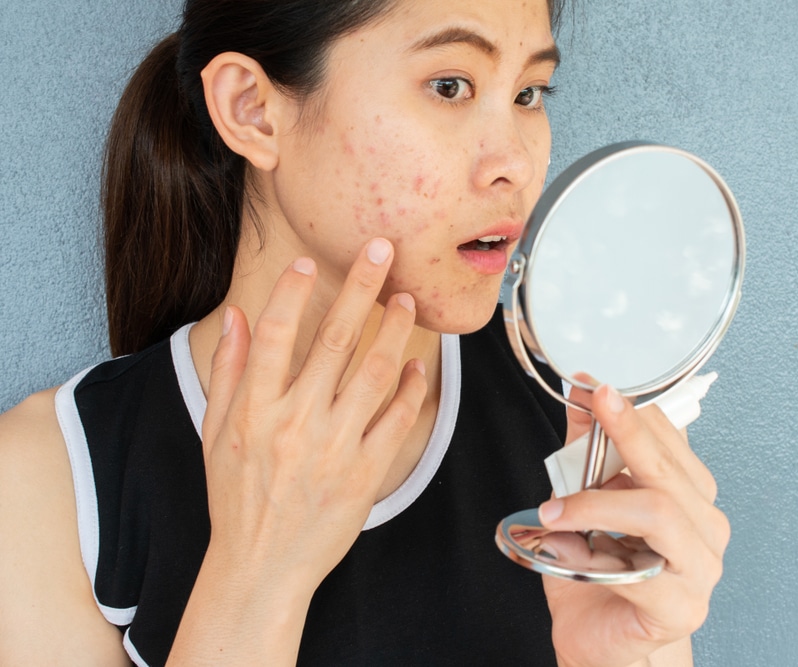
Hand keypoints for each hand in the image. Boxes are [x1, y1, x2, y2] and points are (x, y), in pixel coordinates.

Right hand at [200, 239, 427, 593]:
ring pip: (374, 373)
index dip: (291, 293)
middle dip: (360, 288)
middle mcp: (295, 424)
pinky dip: (410, 388)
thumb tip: (238, 316)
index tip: (307, 262)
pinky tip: (416, 365)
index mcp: (255, 411)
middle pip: (335, 341)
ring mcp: (334, 449)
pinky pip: (396, 421)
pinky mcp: (365, 474)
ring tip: (406, 301)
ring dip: (395, 330)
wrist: (261, 566)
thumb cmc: (237, 497)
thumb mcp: (216, 434)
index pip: (275, 336)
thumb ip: (229, 372)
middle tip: (381, 250)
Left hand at [540, 384, 728, 666]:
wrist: (602, 641)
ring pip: (659, 511)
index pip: (671, 438)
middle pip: (668, 469)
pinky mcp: (684, 605)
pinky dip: (596, 555)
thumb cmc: (598, 575)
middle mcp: (706, 526)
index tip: (594, 386)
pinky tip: (567, 549)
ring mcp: (702, 567)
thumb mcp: (583, 502)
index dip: (633, 409)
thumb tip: (577, 399)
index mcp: (691, 495)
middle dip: (627, 430)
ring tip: (555, 509)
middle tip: (594, 403)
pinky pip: (640, 569)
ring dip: (599, 501)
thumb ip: (585, 453)